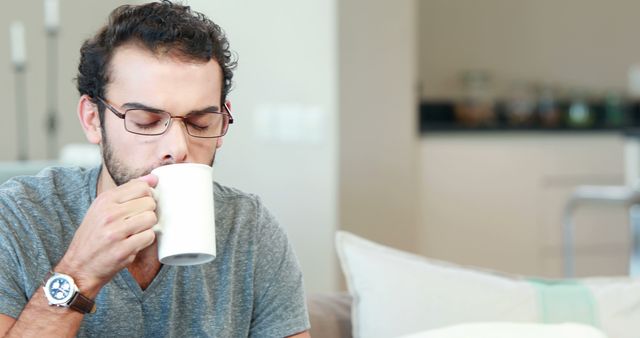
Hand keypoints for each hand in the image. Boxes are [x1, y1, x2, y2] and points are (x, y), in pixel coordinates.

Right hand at [55, 174, 157, 296]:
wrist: (79, 266)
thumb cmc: (94, 235)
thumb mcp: (103, 208)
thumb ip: (128, 191)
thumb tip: (154, 178)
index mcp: (104, 200)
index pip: (141, 187)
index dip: (147, 196)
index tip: (141, 205)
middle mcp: (109, 214)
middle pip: (149, 202)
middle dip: (147, 212)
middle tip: (136, 222)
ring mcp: (116, 232)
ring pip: (151, 218)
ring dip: (147, 227)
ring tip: (135, 232)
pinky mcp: (123, 249)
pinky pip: (149, 236)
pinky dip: (145, 240)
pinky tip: (134, 242)